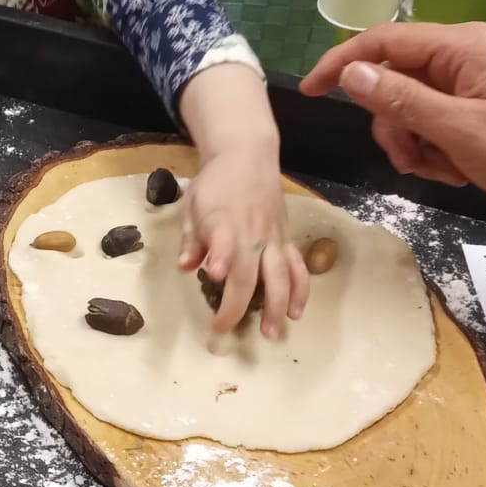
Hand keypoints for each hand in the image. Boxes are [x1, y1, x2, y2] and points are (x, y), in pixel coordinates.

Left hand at [178, 143, 308, 338]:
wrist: (248, 154)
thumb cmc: (216, 182)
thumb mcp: (194, 203)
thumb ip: (192, 237)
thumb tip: (186, 266)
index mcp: (224, 220)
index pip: (223, 240)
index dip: (220, 255)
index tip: (215, 275)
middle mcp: (251, 232)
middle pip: (250, 271)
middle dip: (239, 302)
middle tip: (226, 328)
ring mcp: (272, 237)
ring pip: (280, 274)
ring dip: (276, 304)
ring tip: (270, 332)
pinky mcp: (286, 239)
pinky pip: (297, 267)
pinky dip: (300, 290)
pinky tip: (295, 312)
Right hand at [300, 21, 485, 238]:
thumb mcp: (458, 130)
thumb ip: (400, 99)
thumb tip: (352, 72)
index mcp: (466, 44)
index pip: (387, 41)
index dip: (343, 63)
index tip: (311, 90)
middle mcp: (473, 53)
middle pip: (400, 77)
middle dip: (394, 121)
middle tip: (408, 158)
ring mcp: (483, 82)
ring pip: (417, 105)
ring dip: (416, 141)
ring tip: (439, 170)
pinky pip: (441, 121)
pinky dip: (438, 148)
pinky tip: (457, 171)